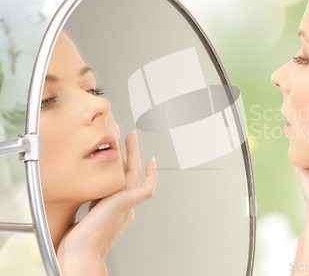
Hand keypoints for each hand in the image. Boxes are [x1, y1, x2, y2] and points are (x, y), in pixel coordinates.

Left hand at [57, 131, 157, 274]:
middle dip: (131, 152)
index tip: (121, 154)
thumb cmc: (78, 239)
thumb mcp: (83, 211)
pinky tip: (151, 164)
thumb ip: (91, 199)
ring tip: (132, 137)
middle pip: (131, 172)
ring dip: (135, 153)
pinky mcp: (128, 203)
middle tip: (130, 136)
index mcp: (116, 208)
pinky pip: (148, 188)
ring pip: (136, 173)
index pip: (123, 181)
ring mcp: (127, 204)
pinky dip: (152, 176)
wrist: (80, 250)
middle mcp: (125, 206)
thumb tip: (84, 189)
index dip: (124, 165)